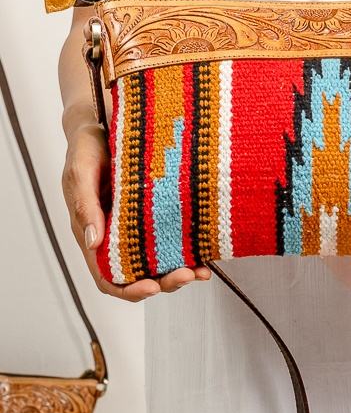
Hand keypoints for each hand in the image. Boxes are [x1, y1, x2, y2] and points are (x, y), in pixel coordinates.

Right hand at [62, 120, 210, 301]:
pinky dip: (191, 250)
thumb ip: (84, 204)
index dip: (129, 290)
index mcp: (94, 235)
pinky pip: (175, 239)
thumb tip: (94, 242)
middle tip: (188, 275)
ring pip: (161, 262)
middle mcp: (118, 237)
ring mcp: (140, 228)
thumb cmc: (86, 147)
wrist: (104, 122)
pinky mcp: (158, 214)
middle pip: (140, 275)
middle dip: (165, 282)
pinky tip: (207, 252)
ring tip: (202, 271)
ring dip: (181, 271)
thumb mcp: (80, 172)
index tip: (152, 288)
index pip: (108, 277)